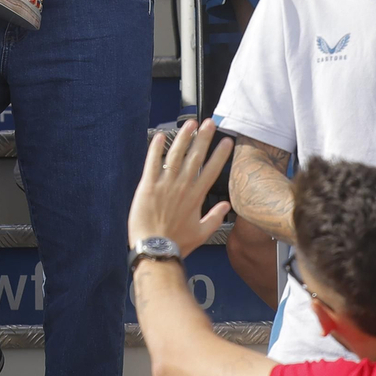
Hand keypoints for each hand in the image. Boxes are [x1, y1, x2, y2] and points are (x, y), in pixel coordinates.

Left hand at [127, 118, 232, 254]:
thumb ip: (215, 217)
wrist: (155, 251)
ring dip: (183, 137)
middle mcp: (182, 187)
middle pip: (195, 157)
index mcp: (195, 197)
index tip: (226, 142)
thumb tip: (226, 206)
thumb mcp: (201, 233)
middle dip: (203, 138)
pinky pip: (152, 163)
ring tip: (190, 124)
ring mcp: (165, 185)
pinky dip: (156, 148)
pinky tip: (160, 135)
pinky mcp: (148, 186)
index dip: (220, 154)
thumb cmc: (177, 244)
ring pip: (176, 155)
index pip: (211, 170)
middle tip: (210, 123)